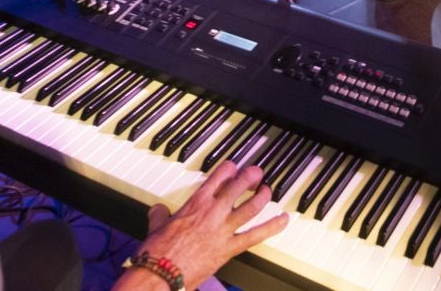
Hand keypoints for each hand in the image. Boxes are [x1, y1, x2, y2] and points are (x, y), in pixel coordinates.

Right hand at [135, 163, 288, 287]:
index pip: (218, 177)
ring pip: (251, 207)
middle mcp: (213, 212)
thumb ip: (159, 215)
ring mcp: (223, 230)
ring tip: (268, 190)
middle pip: (238, 187)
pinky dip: (272, 227)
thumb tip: (158, 210)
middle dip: (250, 177)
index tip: (234, 167)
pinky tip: (283, 220)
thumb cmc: (157, 251)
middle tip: (257, 173)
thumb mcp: (156, 226)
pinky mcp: (229, 248)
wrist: (161, 274)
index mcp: (195, 204)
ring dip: (262, 196)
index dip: (229, 169)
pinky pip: (255, 235)